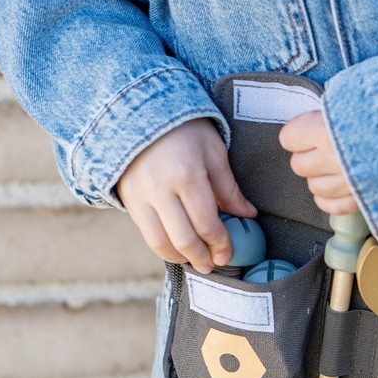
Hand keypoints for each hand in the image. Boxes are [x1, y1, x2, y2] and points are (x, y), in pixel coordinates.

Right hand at [117, 118, 255, 273]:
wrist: (138, 112)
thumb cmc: (184, 130)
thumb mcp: (213, 151)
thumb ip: (228, 187)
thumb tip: (248, 215)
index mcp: (186, 175)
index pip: (206, 223)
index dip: (220, 243)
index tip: (228, 253)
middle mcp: (160, 189)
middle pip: (183, 238)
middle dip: (202, 257)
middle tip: (214, 265)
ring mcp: (140, 197)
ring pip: (160, 243)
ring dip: (181, 258)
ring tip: (196, 261)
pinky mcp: (128, 201)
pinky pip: (146, 234)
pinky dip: (163, 247)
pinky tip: (178, 249)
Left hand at [279, 110, 357, 215]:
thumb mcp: (352, 96)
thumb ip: (330, 108)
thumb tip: (316, 116)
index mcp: (326, 130)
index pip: (289, 138)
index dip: (297, 133)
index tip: (307, 130)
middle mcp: (334, 158)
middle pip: (299, 165)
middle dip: (307, 157)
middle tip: (323, 147)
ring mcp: (349, 182)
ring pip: (315, 187)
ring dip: (320, 178)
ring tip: (334, 166)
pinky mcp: (364, 198)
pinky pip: (335, 207)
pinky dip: (331, 199)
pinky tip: (335, 189)